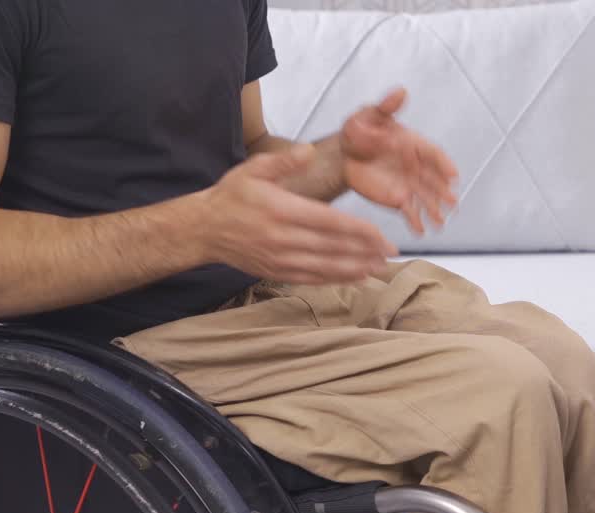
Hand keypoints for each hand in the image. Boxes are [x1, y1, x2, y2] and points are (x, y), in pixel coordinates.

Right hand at [200, 146, 397, 284]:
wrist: (203, 230)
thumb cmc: (231, 196)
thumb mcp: (253, 169)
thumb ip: (284, 161)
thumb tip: (309, 151)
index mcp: (282, 210)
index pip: (330, 223)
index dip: (359, 232)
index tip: (382, 236)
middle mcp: (283, 238)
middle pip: (333, 248)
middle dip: (365, 252)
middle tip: (391, 253)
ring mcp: (279, 259)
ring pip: (325, 268)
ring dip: (355, 269)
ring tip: (379, 268)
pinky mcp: (276, 272)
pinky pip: (311, 278)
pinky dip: (334, 280)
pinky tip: (354, 278)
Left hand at [341, 88, 458, 233]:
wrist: (343, 153)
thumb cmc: (359, 129)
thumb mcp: (370, 115)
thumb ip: (386, 106)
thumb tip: (401, 91)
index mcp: (413, 144)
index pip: (433, 154)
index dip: (444, 165)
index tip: (453, 175)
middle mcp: (415, 166)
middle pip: (433, 180)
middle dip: (443, 192)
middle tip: (452, 203)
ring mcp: (408, 184)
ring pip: (425, 198)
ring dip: (434, 211)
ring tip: (441, 222)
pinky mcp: (397, 198)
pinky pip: (409, 211)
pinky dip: (416, 221)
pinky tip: (421, 231)